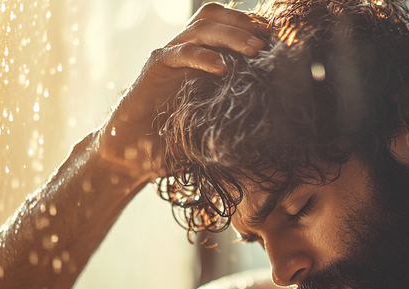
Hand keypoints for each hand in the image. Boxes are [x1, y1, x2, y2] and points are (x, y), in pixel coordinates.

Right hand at [97, 2, 267, 181]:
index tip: (276, 36)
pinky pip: (178, 53)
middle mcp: (183, 50)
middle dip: (242, 23)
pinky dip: (202, 56)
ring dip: (230, 36)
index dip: (249, 24)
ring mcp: (167, 57)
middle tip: (268, 39)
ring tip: (254, 51)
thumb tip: (275, 107)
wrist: (133, 152)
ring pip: (198, 29)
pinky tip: (222, 67)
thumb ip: (236, 103)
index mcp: (200, 57)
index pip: (225, 25)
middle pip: (212, 17)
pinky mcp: (153, 70)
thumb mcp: (214, 117)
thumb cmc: (175, 137)